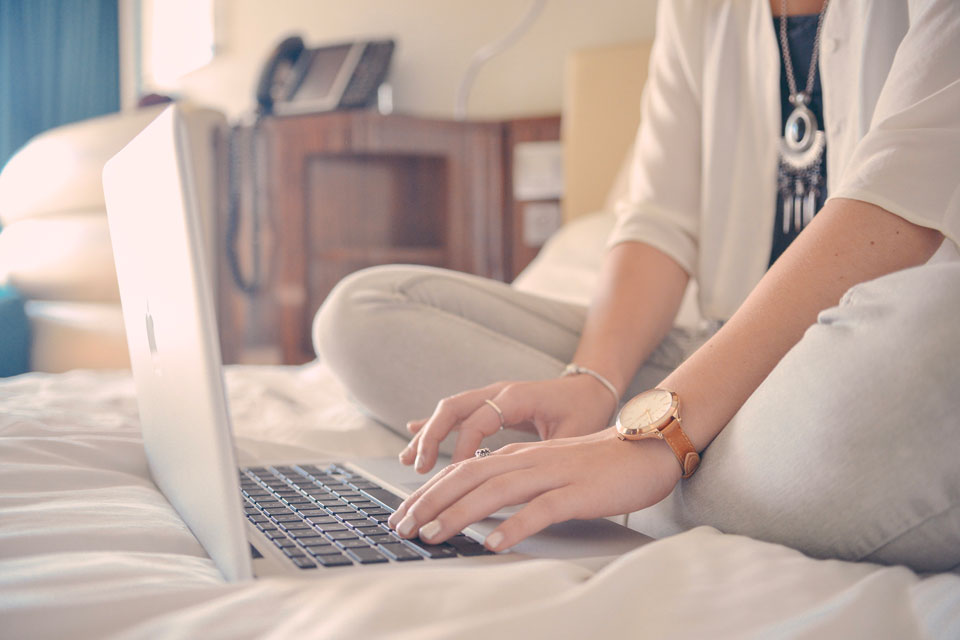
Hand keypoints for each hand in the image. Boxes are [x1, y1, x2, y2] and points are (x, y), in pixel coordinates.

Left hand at [388, 427, 682, 550]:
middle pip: (468, 477)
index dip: (428, 492)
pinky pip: (541, 509)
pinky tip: (494, 543)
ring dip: (459, 514)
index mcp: (518, 457)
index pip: (461, 471)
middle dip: (429, 502)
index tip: (403, 515)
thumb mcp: (547, 468)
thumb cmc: (596, 464)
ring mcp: (553, 474)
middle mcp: (528, 461)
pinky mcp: (577, 492)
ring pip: (495, 491)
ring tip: (432, 535)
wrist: (646, 448)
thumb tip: (478, 503)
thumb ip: (515, 480)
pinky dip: (514, 526)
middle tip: (402, 527)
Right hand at [399, 375, 618, 473]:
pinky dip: (435, 426)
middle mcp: (499, 392)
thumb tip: (524, 481)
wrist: (592, 387)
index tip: (455, 475)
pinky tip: (414, 436)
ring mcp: (492, 396)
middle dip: (431, 438)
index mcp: (517, 397)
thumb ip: (547, 452)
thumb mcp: (573, 433)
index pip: (478, 421)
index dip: (463, 448)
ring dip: (427, 434)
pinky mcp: (490, 404)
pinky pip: (456, 413)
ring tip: (409, 461)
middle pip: (453, 408)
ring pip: (449, 410)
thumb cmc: (586, 410)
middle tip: (418, 469)